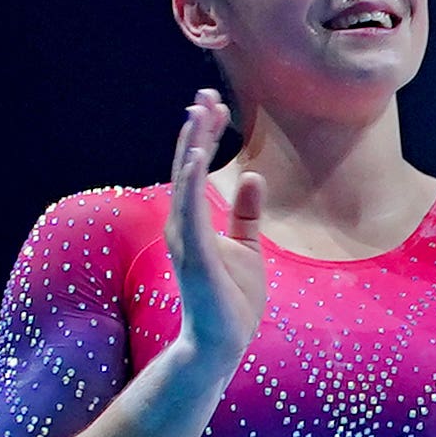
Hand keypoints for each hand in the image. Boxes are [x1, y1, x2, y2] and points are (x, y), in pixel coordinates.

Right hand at [159, 89, 269, 378]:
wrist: (223, 342)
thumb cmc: (232, 299)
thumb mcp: (248, 247)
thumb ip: (247, 213)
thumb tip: (253, 176)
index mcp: (194, 220)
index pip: (196, 168)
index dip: (205, 135)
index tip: (214, 105)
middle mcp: (182, 222)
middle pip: (188, 165)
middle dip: (196, 129)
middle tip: (205, 94)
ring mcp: (184, 236)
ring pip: (185, 179)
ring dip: (192, 144)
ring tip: (200, 111)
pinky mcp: (193, 250)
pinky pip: (190, 207)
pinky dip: (192, 179)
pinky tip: (199, 153)